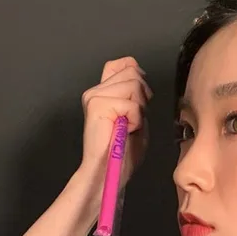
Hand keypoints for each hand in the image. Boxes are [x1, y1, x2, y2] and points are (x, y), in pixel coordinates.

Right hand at [79, 56, 152, 196]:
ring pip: (134, 85)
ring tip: (127, 126)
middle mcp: (96, 90)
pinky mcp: (97, 104)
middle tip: (132, 120)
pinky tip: (125, 130)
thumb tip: (140, 76)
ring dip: (138, 110)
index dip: (138, 76)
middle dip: (142, 97)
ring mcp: (95, 95)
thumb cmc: (122, 152)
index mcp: (104, 92)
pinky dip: (135, 120)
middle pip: (133, 71)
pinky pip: (131, 103)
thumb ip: (138, 96)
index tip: (139, 100)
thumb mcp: (138, 117)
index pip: (124, 63)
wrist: (109, 172)